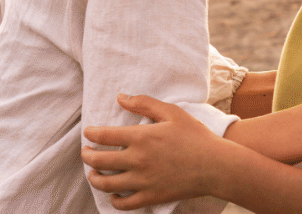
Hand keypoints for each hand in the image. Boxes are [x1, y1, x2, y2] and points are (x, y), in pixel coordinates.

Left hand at [82, 94, 225, 209]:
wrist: (216, 166)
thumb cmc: (196, 136)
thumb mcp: (172, 112)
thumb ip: (144, 103)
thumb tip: (120, 97)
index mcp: (141, 137)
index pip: (104, 135)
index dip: (91, 134)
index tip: (88, 133)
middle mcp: (137, 160)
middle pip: (99, 160)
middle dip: (87, 155)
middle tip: (85, 152)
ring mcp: (143, 181)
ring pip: (106, 183)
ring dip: (94, 177)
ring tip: (93, 173)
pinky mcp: (151, 197)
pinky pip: (124, 204)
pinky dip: (113, 200)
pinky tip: (113, 194)